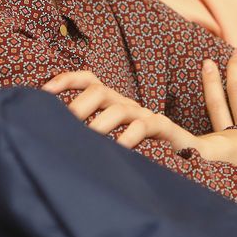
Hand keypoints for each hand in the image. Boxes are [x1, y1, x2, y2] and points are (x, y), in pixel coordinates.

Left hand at [42, 70, 194, 150]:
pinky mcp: (166, 130)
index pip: (89, 81)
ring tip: (87, 138)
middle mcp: (128, 105)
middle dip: (79, 105)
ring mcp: (147, 115)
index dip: (67, 80)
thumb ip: (90, 135)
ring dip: (100, 122)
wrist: (193, 155)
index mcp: (114, 103)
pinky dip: (131, 134)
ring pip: (119, 109)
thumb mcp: (112, 141)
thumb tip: (55, 134)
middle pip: (99, 91)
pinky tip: (119, 147)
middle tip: (64, 124)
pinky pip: (147, 125)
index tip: (43, 91)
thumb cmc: (144, 150)